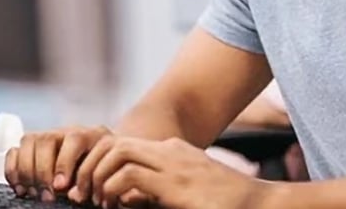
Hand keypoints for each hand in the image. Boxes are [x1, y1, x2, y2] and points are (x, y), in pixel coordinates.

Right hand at [4, 125, 111, 200]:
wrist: (101, 165)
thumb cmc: (102, 172)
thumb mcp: (101, 173)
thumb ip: (88, 180)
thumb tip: (72, 194)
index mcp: (88, 135)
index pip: (73, 139)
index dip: (64, 163)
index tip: (60, 187)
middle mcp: (65, 132)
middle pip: (45, 139)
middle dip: (42, 171)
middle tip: (46, 195)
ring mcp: (46, 137)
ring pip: (27, 142)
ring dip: (26, 171)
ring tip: (33, 192)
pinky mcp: (30, 149)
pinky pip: (14, 152)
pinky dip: (13, 170)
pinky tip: (20, 187)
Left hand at [78, 137, 266, 208]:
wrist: (261, 204)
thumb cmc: (226, 202)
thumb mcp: (186, 192)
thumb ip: (158, 191)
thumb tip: (126, 198)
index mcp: (173, 152)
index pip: (124, 145)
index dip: (101, 163)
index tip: (94, 190)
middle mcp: (170, 152)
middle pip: (114, 143)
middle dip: (92, 165)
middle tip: (84, 194)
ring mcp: (173, 164)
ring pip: (117, 152)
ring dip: (99, 176)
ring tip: (97, 201)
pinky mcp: (175, 184)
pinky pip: (129, 175)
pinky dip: (113, 189)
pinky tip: (116, 206)